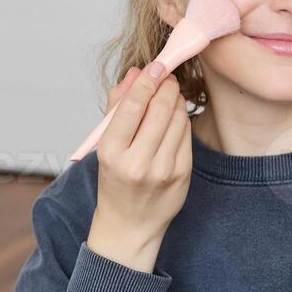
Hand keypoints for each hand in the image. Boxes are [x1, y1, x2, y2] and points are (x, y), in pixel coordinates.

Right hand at [86, 62, 192, 272]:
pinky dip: (181, 119)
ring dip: (176, 99)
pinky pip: (186, 134)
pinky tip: (174, 116)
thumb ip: (116, 107)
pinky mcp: (182, 174)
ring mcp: (163, 170)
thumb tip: (133, 73)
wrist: (130, 225)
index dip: (146, 82)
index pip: (131, 107)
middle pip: (159, 109)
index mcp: (111, 153)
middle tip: (166, 76)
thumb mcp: (105, 146)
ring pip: (177, 119)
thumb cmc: (115, 180)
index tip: (154, 66)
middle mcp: (137, 163)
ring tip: (170, 94)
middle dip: (166, 85)